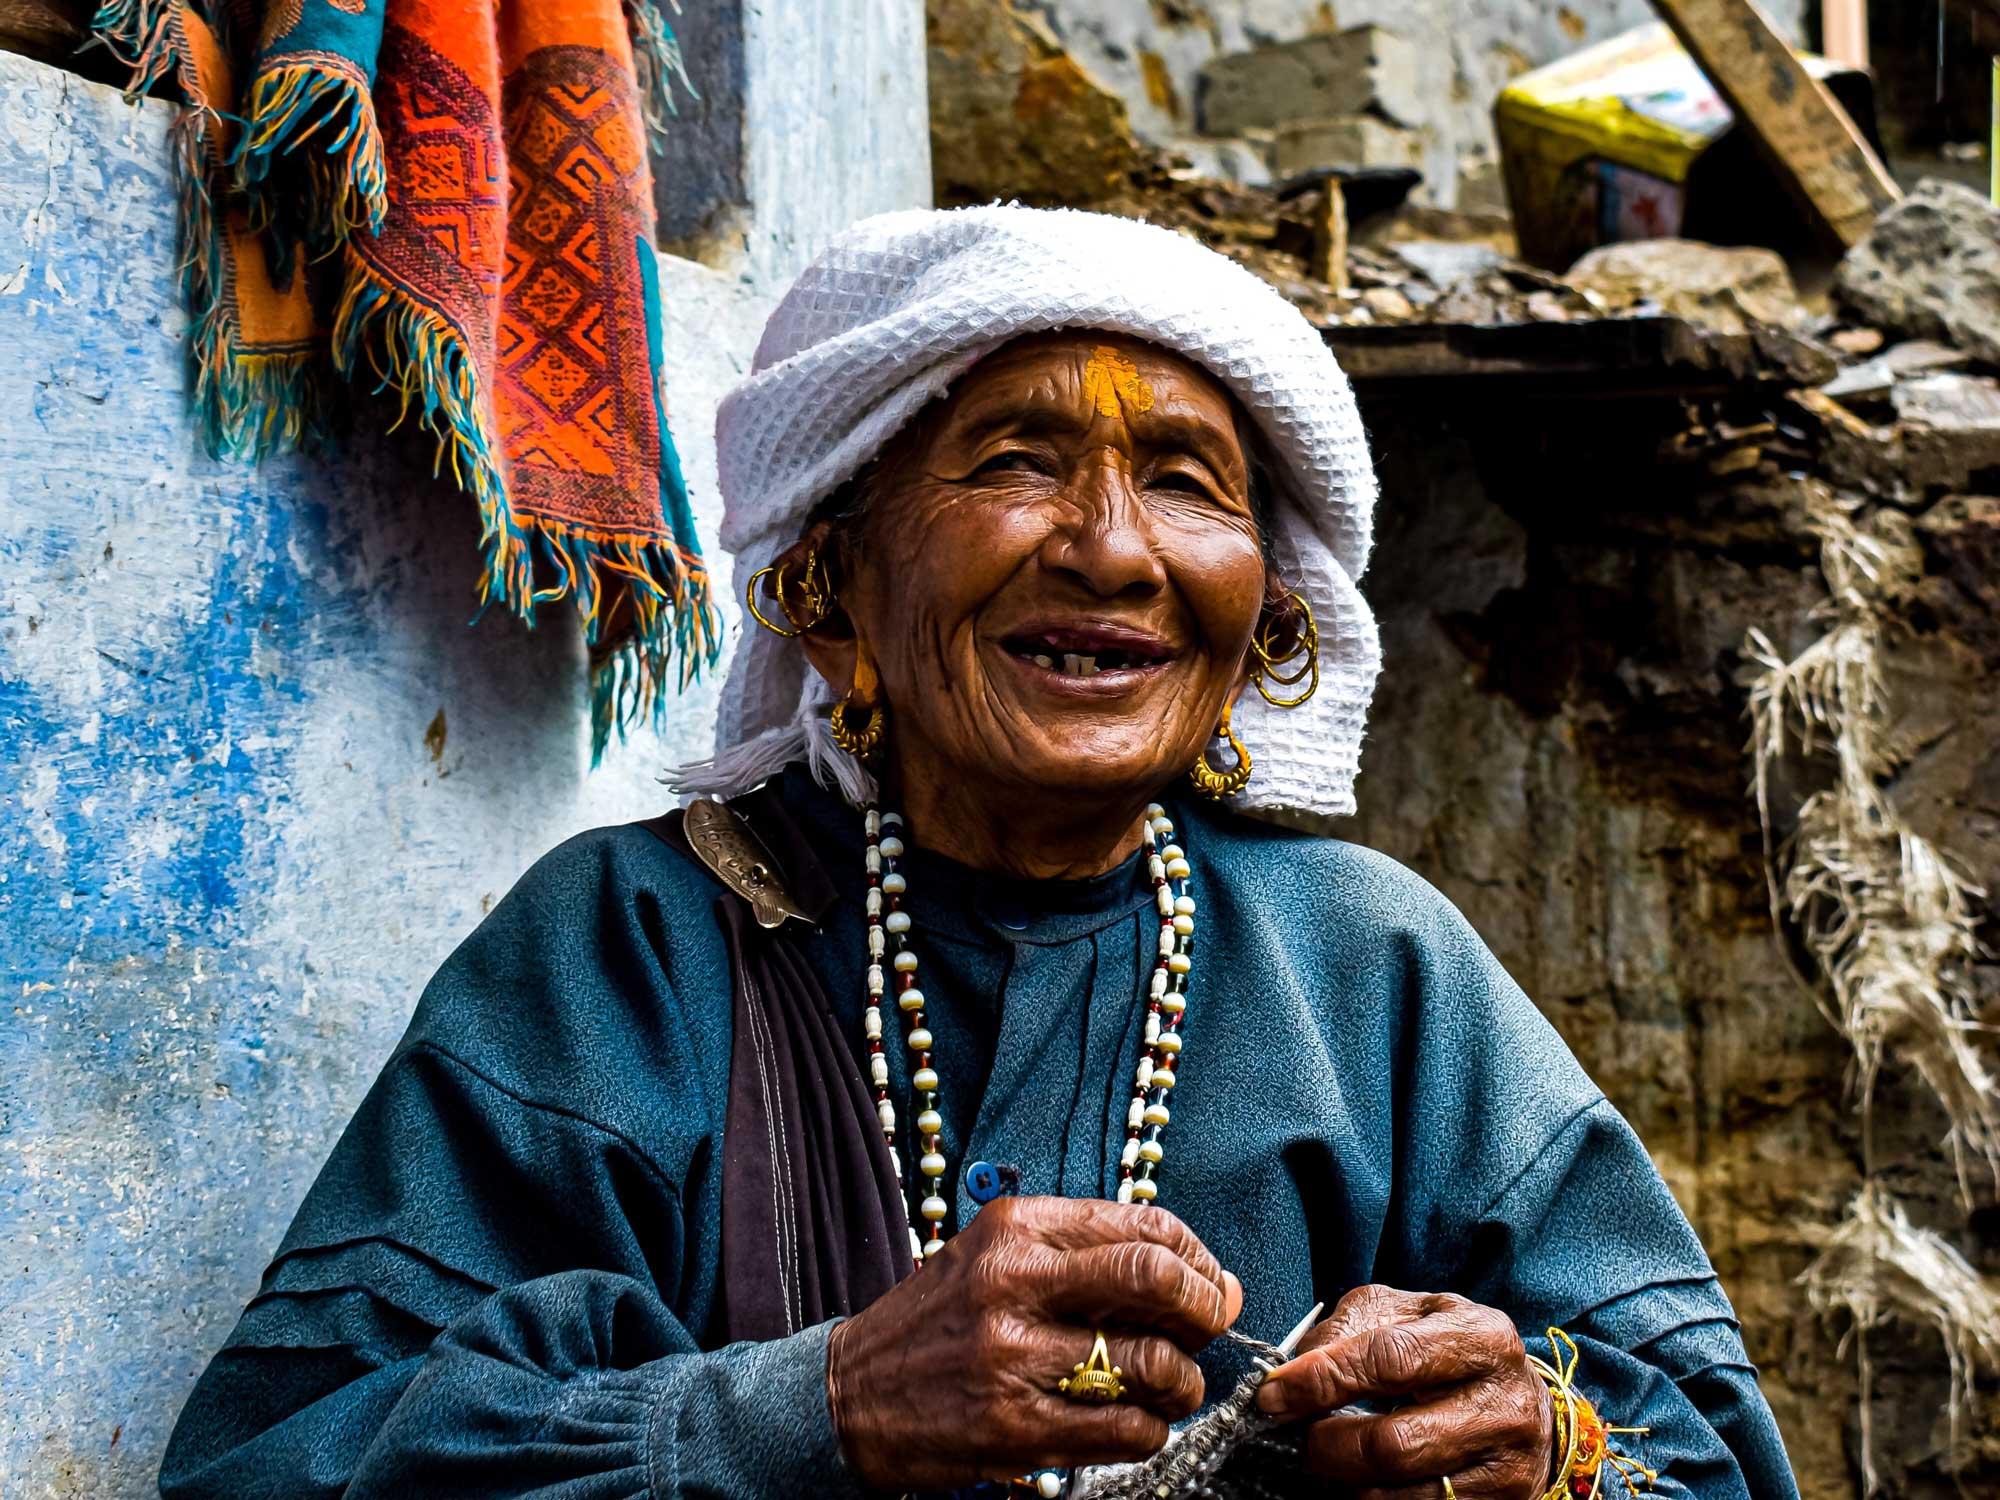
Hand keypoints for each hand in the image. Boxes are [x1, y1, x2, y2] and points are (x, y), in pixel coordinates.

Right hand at [826, 1196, 1243, 1491]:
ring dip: (1183, 1382)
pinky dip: (1150, 1429)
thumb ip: (1089, 1259)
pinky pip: (1125, 1429)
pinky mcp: (1014, 1427)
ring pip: (1151, 1363)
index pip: (1143, 1226)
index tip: (1210, 1280)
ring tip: (1172, 1387)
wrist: (849, 1396)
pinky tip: (1136, 1422)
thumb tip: (1206, 1279)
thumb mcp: (995, 1258)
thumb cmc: (937, 1323)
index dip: (1198, 1257)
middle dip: (1205, 1308)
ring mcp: (1012, 1358)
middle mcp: (1013, 1283)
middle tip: (1209, 1328)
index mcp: (1015, 1229)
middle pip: (1154, 1280)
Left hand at [1254, 1285, 1554, 1498]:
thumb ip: (1351, 1327)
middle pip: (1393, 1443)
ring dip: (1345, 1480)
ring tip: (1331, 1457)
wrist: (1522, 1405)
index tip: (1272, 1393)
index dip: (1323, 1379)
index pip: (1391, 1359)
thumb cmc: (1448, 1351)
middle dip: (1327, 1444)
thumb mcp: (1409, 1315)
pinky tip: (1364, 1480)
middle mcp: (1503, 1406)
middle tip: (1299, 1435)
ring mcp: (1507, 1469)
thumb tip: (1294, 1368)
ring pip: (1400, 1495)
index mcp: (1481, 1338)